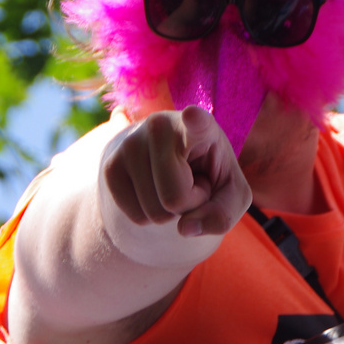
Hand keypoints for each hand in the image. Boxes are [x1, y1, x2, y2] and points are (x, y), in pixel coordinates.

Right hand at [99, 106, 251, 240]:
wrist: (171, 165)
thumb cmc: (209, 175)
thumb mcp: (231, 195)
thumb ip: (223, 214)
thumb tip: (185, 229)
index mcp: (201, 125)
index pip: (198, 123)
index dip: (195, 121)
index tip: (192, 114)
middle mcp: (161, 126)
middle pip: (175, 198)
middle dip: (189, 204)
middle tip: (192, 182)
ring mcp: (131, 144)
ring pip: (155, 212)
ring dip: (170, 211)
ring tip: (174, 183)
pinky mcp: (111, 166)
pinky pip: (136, 217)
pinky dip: (150, 216)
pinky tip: (156, 189)